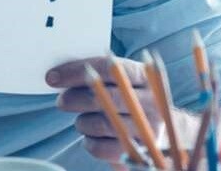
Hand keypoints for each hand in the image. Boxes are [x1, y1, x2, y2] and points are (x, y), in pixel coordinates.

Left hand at [47, 56, 162, 163]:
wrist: (167, 127)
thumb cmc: (133, 97)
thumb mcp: (124, 79)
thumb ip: (99, 74)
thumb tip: (58, 75)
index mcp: (145, 76)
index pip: (107, 69)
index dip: (75, 72)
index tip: (52, 78)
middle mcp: (151, 102)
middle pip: (103, 98)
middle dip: (74, 99)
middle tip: (62, 101)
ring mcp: (148, 129)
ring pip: (101, 124)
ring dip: (82, 122)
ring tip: (80, 121)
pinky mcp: (139, 151)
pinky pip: (103, 148)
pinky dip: (89, 143)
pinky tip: (90, 137)